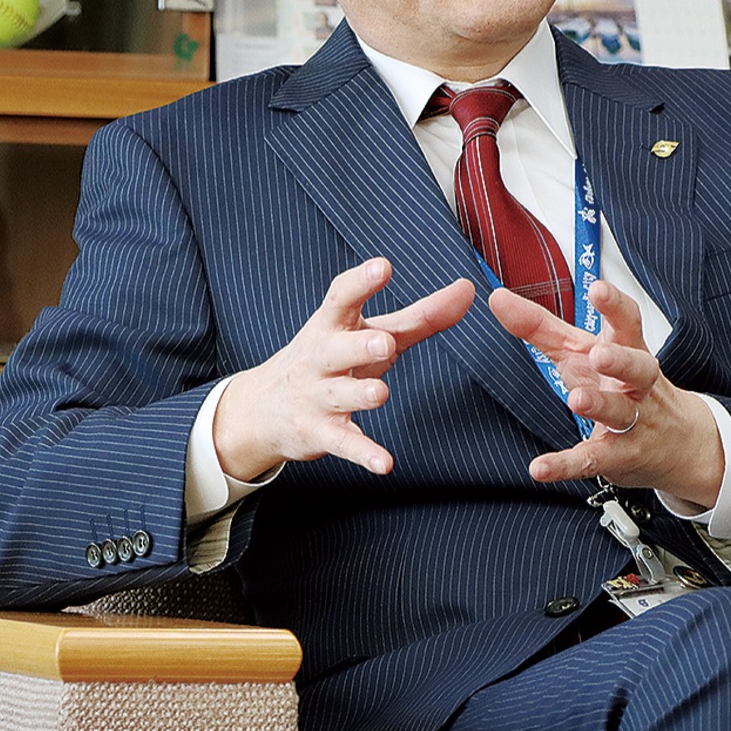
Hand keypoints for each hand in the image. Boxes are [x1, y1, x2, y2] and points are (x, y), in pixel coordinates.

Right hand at [214, 258, 473, 480]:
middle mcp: (320, 357)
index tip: (382, 266)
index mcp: (332, 324)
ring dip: (359, 395)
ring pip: (337, 395)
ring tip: (379, 393)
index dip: (360, 281)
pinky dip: (363, 453)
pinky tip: (385, 463)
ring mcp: (316, 397)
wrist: (262, 408)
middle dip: (358, 345)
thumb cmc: (332, 358)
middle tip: (384, 341)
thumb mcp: (369, 331)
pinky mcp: (318, 433)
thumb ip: (420, 315)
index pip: (340, 297)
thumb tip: (468, 289)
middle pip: (336, 349)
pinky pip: (342, 443)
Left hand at [488, 279, 723, 507]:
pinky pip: (592, 459)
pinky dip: (566, 465)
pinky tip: (540, 468)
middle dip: (621, 360)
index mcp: (629, 349)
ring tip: (577, 400)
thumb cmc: (622, 384)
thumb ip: (540, 325)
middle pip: (637, 367)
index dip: (615, 306)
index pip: (628, 322)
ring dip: (600, 405)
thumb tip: (498, 298)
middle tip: (599, 354)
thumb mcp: (583, 351)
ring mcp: (633, 421)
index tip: (598, 289)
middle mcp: (636, 384)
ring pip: (620, 412)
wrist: (678, 443)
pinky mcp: (618, 456)